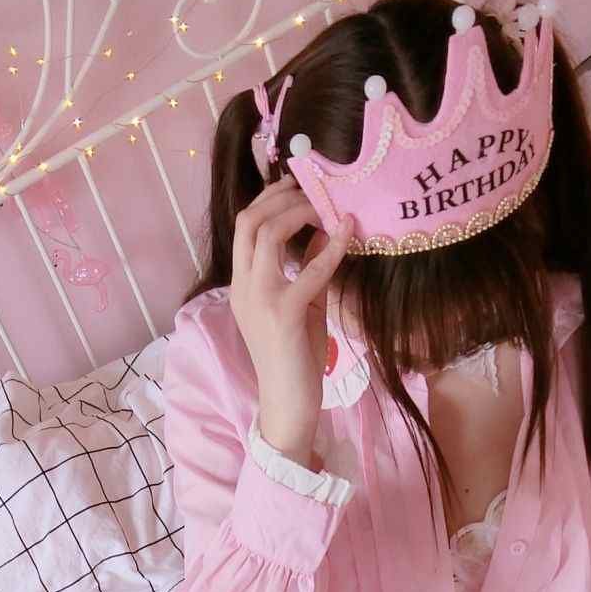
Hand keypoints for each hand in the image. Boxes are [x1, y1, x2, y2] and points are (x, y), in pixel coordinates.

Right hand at [228, 178, 353, 462]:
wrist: (288, 406)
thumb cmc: (295, 360)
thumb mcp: (303, 304)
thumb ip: (307, 268)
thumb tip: (324, 230)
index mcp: (242, 284)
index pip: (245, 225)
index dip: (270, 197)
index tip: (298, 185)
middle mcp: (243, 287)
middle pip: (249, 220)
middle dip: (282, 196)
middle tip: (313, 189)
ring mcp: (260, 300)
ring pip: (266, 234)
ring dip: (299, 213)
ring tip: (326, 208)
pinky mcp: (283, 315)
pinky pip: (307, 271)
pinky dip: (329, 249)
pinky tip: (347, 235)